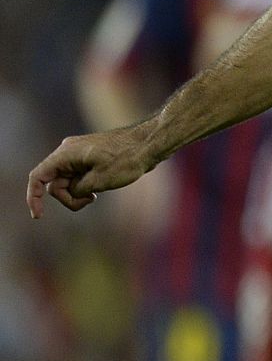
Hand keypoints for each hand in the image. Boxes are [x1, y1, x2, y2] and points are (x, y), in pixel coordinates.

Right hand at [26, 124, 160, 217]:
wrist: (150, 143)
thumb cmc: (127, 159)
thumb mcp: (98, 181)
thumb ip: (77, 189)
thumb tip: (73, 191)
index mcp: (65, 154)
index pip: (38, 177)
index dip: (33, 197)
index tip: (38, 216)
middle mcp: (68, 152)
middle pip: (55, 183)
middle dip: (68, 197)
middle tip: (90, 200)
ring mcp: (79, 155)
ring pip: (68, 182)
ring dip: (78, 193)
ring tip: (96, 195)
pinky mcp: (90, 159)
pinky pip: (79, 177)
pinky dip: (85, 187)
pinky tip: (99, 190)